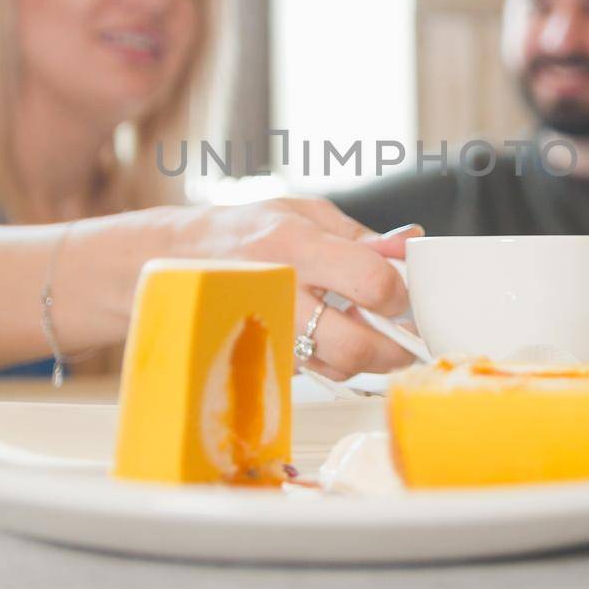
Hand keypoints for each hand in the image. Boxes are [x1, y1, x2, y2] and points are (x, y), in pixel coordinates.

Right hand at [176, 198, 422, 378]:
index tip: (406, 292)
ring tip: (368, 328)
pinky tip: (336, 338)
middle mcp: (278, 292)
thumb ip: (363, 236)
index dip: (401, 292)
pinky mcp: (262, 359)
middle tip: (405, 329)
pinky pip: (319, 374)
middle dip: (394, 343)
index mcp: (293, 245)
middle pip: (356, 344)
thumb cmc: (250, 232)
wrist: (179, 259)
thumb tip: (409, 245)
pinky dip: (340, 363)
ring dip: (369, 356)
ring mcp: (267, 333)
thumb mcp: (306, 214)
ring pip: (340, 368)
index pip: (370, 282)